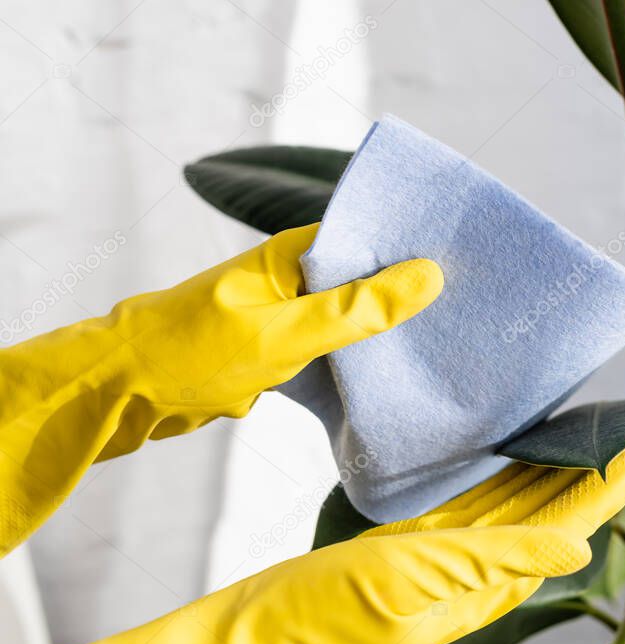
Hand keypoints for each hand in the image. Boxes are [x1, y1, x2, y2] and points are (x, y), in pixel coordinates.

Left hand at [0, 223, 441, 553]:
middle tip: (469, 304)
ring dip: (386, 329)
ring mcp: (287, 313)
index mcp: (292, 254)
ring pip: (352, 316)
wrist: (125, 394)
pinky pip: (334, 346)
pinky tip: (395, 370)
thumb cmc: (194, 354)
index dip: (413, 249)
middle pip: (365, 278)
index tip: (465, 259)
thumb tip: (428, 276)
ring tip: (445, 336)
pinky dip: (359, 357)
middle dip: (408, 292)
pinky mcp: (282, 349)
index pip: (368, 237)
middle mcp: (293, 276)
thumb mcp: (285, 334)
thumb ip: (356, 310)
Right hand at [11, 438, 624, 643]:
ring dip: (552, 469)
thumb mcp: (413, 582)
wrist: (257, 640)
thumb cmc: (326, 620)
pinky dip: (501, 476)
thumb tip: (578, 550)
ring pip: (516, 504)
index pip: (567, 529)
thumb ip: (494, 561)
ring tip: (580, 428)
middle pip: (551, 513)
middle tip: (621, 424)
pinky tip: (510, 453)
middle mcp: (476, 572)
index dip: (608, 489)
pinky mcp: (413, 547)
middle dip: (589, 472)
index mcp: (484, 585)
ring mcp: (445, 558)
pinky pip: (474, 503)